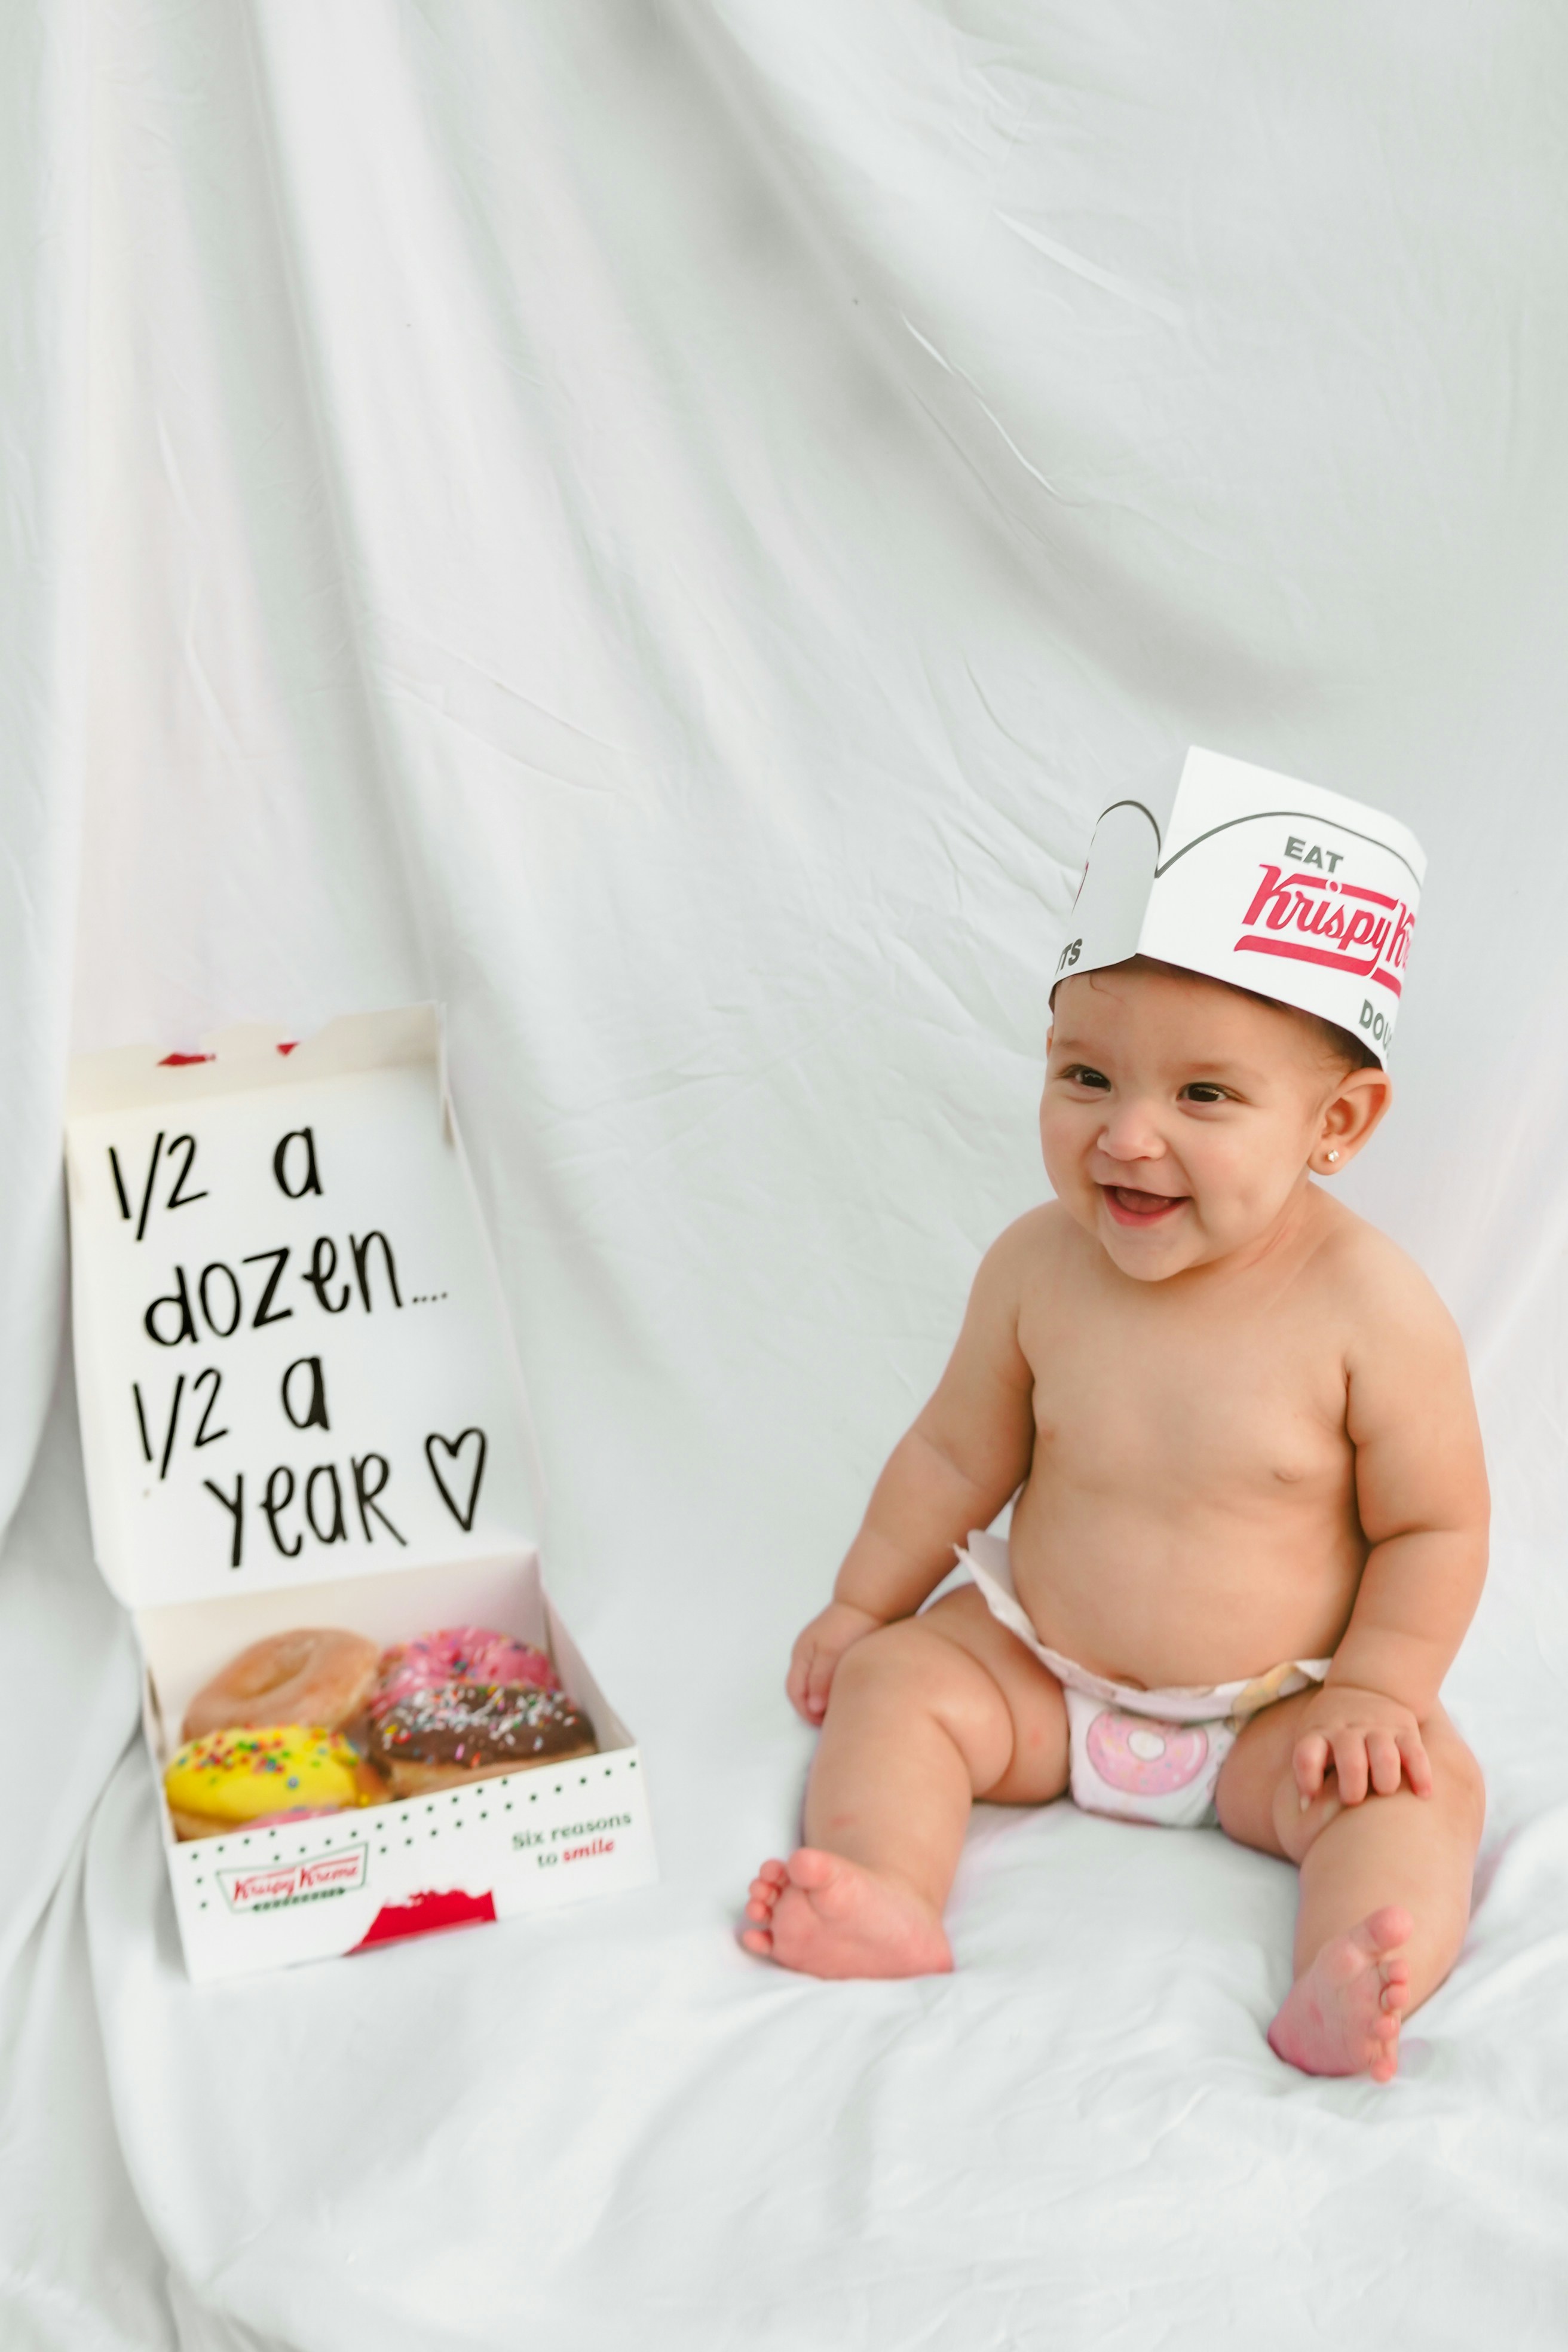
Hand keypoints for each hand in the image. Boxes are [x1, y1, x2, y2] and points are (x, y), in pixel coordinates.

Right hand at [786, 1601, 882, 1724]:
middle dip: (813, 1709)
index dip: (806, 1711)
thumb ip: (820, 1680)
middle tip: (833, 1720)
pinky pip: (829, 1679)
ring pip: (816, 1686)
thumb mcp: (832, 1653)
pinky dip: (834, 1690)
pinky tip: (849, 1693)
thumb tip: (813, 1707)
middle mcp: (807, 1656)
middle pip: (802, 1691)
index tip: (824, 1723)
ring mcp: (821, 1654)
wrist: (872, 1602)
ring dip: (824, 1700)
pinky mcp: (836, 1653)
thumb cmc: (851, 1625)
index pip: (794, 1692)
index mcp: (801, 1655)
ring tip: (842, 1709)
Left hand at [1292, 1683, 1432, 1806]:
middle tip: (1354, 1801)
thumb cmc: (1333, 1727)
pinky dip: (1421, 1776)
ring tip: (1384, 1792)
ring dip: (1386, 1782)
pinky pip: (1416, 1754)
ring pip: (1385, 1758)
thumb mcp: (1313, 1734)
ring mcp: (1378, 1727)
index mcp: (1319, 1731)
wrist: (1366, 1684)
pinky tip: (1422, 1794)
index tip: (1312, 1799)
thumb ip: (1308, 1767)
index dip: (1307, 1781)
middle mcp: (1347, 1729)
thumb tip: (1305, 1808)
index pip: (1306, 1756)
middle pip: (1351, 1762)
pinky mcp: (1405, 1729)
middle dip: (1353, 1790)